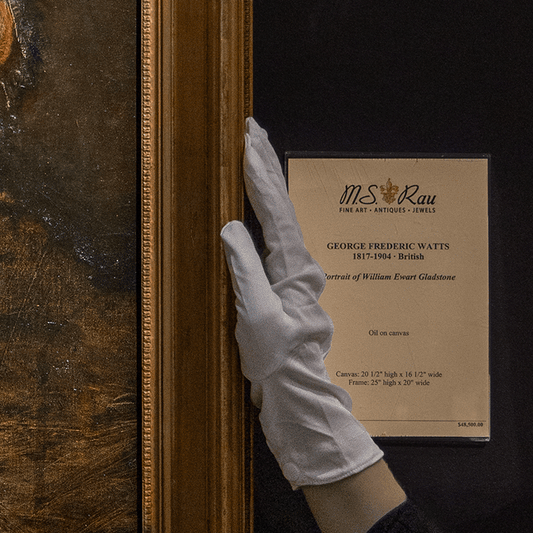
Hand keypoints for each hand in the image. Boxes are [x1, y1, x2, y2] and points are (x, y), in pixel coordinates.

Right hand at [220, 118, 382, 488]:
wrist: (299, 401)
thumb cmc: (278, 364)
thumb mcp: (254, 317)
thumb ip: (244, 270)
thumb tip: (232, 227)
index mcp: (294, 269)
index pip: (275, 210)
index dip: (260, 173)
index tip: (248, 139)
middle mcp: (300, 268)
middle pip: (282, 207)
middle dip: (267, 167)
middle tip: (253, 131)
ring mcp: (294, 280)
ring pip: (280, 220)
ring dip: (266, 187)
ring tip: (254, 157)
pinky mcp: (285, 293)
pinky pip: (274, 241)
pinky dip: (264, 215)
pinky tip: (256, 212)